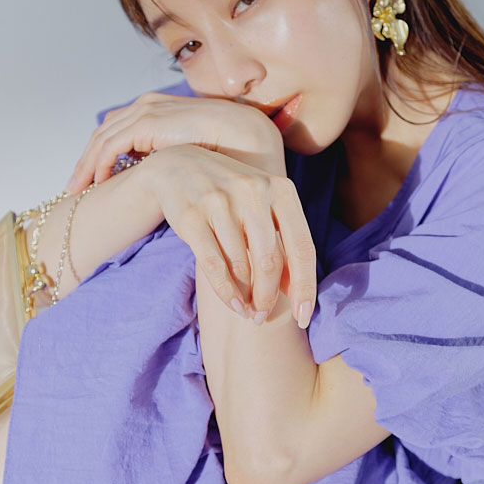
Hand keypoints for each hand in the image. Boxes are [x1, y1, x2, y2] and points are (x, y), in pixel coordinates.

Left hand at [65, 90, 286, 192]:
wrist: (244, 137)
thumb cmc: (223, 149)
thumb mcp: (187, 152)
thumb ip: (168, 157)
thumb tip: (156, 178)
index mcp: (156, 107)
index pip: (116, 129)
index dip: (99, 152)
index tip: (91, 177)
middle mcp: (146, 105)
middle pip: (103, 133)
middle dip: (86, 160)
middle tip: (74, 186)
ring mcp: (146, 110)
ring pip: (102, 139)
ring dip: (87, 165)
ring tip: (78, 190)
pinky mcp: (147, 123)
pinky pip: (112, 145)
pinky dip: (100, 164)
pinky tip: (99, 183)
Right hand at [141, 142, 316, 327]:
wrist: (178, 167)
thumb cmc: (232, 197)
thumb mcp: (263, 210)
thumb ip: (283, 244)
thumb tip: (297, 293)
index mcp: (282, 190)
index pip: (302, 248)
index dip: (305, 288)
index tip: (304, 317)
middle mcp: (254, 192)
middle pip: (271, 262)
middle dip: (268, 298)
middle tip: (263, 316)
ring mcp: (222, 202)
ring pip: (241, 266)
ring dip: (246, 297)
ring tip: (247, 310)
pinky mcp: (192, 215)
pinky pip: (214, 265)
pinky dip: (226, 291)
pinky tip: (233, 304)